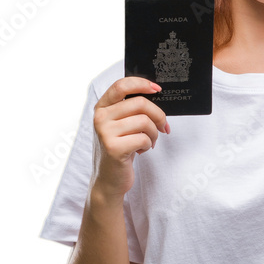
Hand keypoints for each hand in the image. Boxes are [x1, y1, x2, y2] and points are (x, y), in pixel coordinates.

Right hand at [91, 77, 169, 199]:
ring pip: (144, 122)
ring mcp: (105, 132)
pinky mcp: (114, 148)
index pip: (121, 85)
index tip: (157, 89)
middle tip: (162, 127)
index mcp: (102, 108)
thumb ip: (131, 110)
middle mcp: (100, 117)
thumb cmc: (119, 149)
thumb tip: (156, 98)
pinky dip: (148, 145)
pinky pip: (143, 138)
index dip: (142, 84)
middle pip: (140, 103)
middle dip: (158, 115)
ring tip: (149, 142)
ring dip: (154, 134)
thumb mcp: (120, 126)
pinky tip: (140, 151)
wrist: (109, 179)